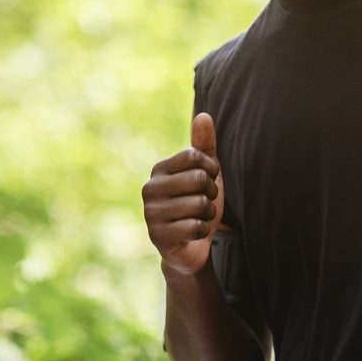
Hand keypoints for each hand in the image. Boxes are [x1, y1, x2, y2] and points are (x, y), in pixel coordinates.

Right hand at [141, 113, 223, 274]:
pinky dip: (203, 231)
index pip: (194, 156)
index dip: (211, 169)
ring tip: (198, 217)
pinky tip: (194, 233)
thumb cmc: (198, 204)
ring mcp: (151, 213)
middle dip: (211, 194)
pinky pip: (197, 227)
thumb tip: (203, 115)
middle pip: (199, 179)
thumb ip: (204, 145)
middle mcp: (149, 188)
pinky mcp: (158, 236)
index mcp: (159, 169)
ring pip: (199, 204)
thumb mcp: (205, 173)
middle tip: (205, 202)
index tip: (210, 180)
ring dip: (208, 214)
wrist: (192, 246)